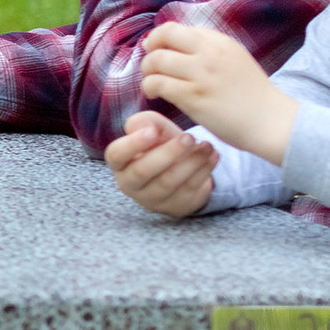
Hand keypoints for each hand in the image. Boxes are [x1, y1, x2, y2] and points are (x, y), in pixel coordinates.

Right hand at [104, 108, 219, 217]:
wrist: (180, 169)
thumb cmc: (160, 146)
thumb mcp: (153, 130)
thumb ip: (146, 122)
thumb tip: (143, 126)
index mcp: (119, 163)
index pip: (116, 155)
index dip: (133, 144)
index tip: (152, 132)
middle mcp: (130, 185)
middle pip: (144, 171)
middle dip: (168, 153)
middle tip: (189, 137)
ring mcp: (152, 200)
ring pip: (169, 182)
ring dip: (191, 162)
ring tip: (207, 146)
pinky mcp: (174, 207)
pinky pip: (189, 189)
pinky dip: (204, 171)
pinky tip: (213, 156)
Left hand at [137, 21, 297, 163]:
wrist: (271, 121)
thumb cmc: (251, 95)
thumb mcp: (234, 59)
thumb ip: (209, 50)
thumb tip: (175, 45)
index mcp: (220, 42)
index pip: (176, 28)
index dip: (160, 39)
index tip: (158, 51)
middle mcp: (210, 53)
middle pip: (164, 35)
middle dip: (149, 49)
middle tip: (151, 66)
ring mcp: (201, 74)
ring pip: (156, 60)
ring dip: (147, 72)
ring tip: (153, 84)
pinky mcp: (193, 96)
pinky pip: (157, 83)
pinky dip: (150, 88)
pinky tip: (156, 95)